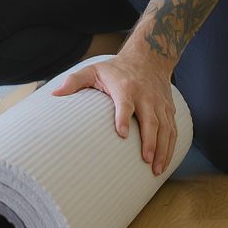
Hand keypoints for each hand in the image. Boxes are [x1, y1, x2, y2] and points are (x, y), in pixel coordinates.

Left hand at [52, 49, 177, 175]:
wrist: (148, 58)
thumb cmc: (115, 69)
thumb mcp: (93, 70)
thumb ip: (74, 81)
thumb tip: (54, 94)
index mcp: (125, 87)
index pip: (126, 103)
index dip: (123, 118)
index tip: (122, 134)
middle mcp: (145, 96)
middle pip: (150, 120)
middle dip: (149, 141)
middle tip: (145, 160)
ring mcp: (159, 104)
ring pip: (165, 128)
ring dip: (162, 149)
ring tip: (156, 169)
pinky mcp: (168, 110)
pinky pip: (173, 130)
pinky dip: (171, 147)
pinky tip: (165, 162)